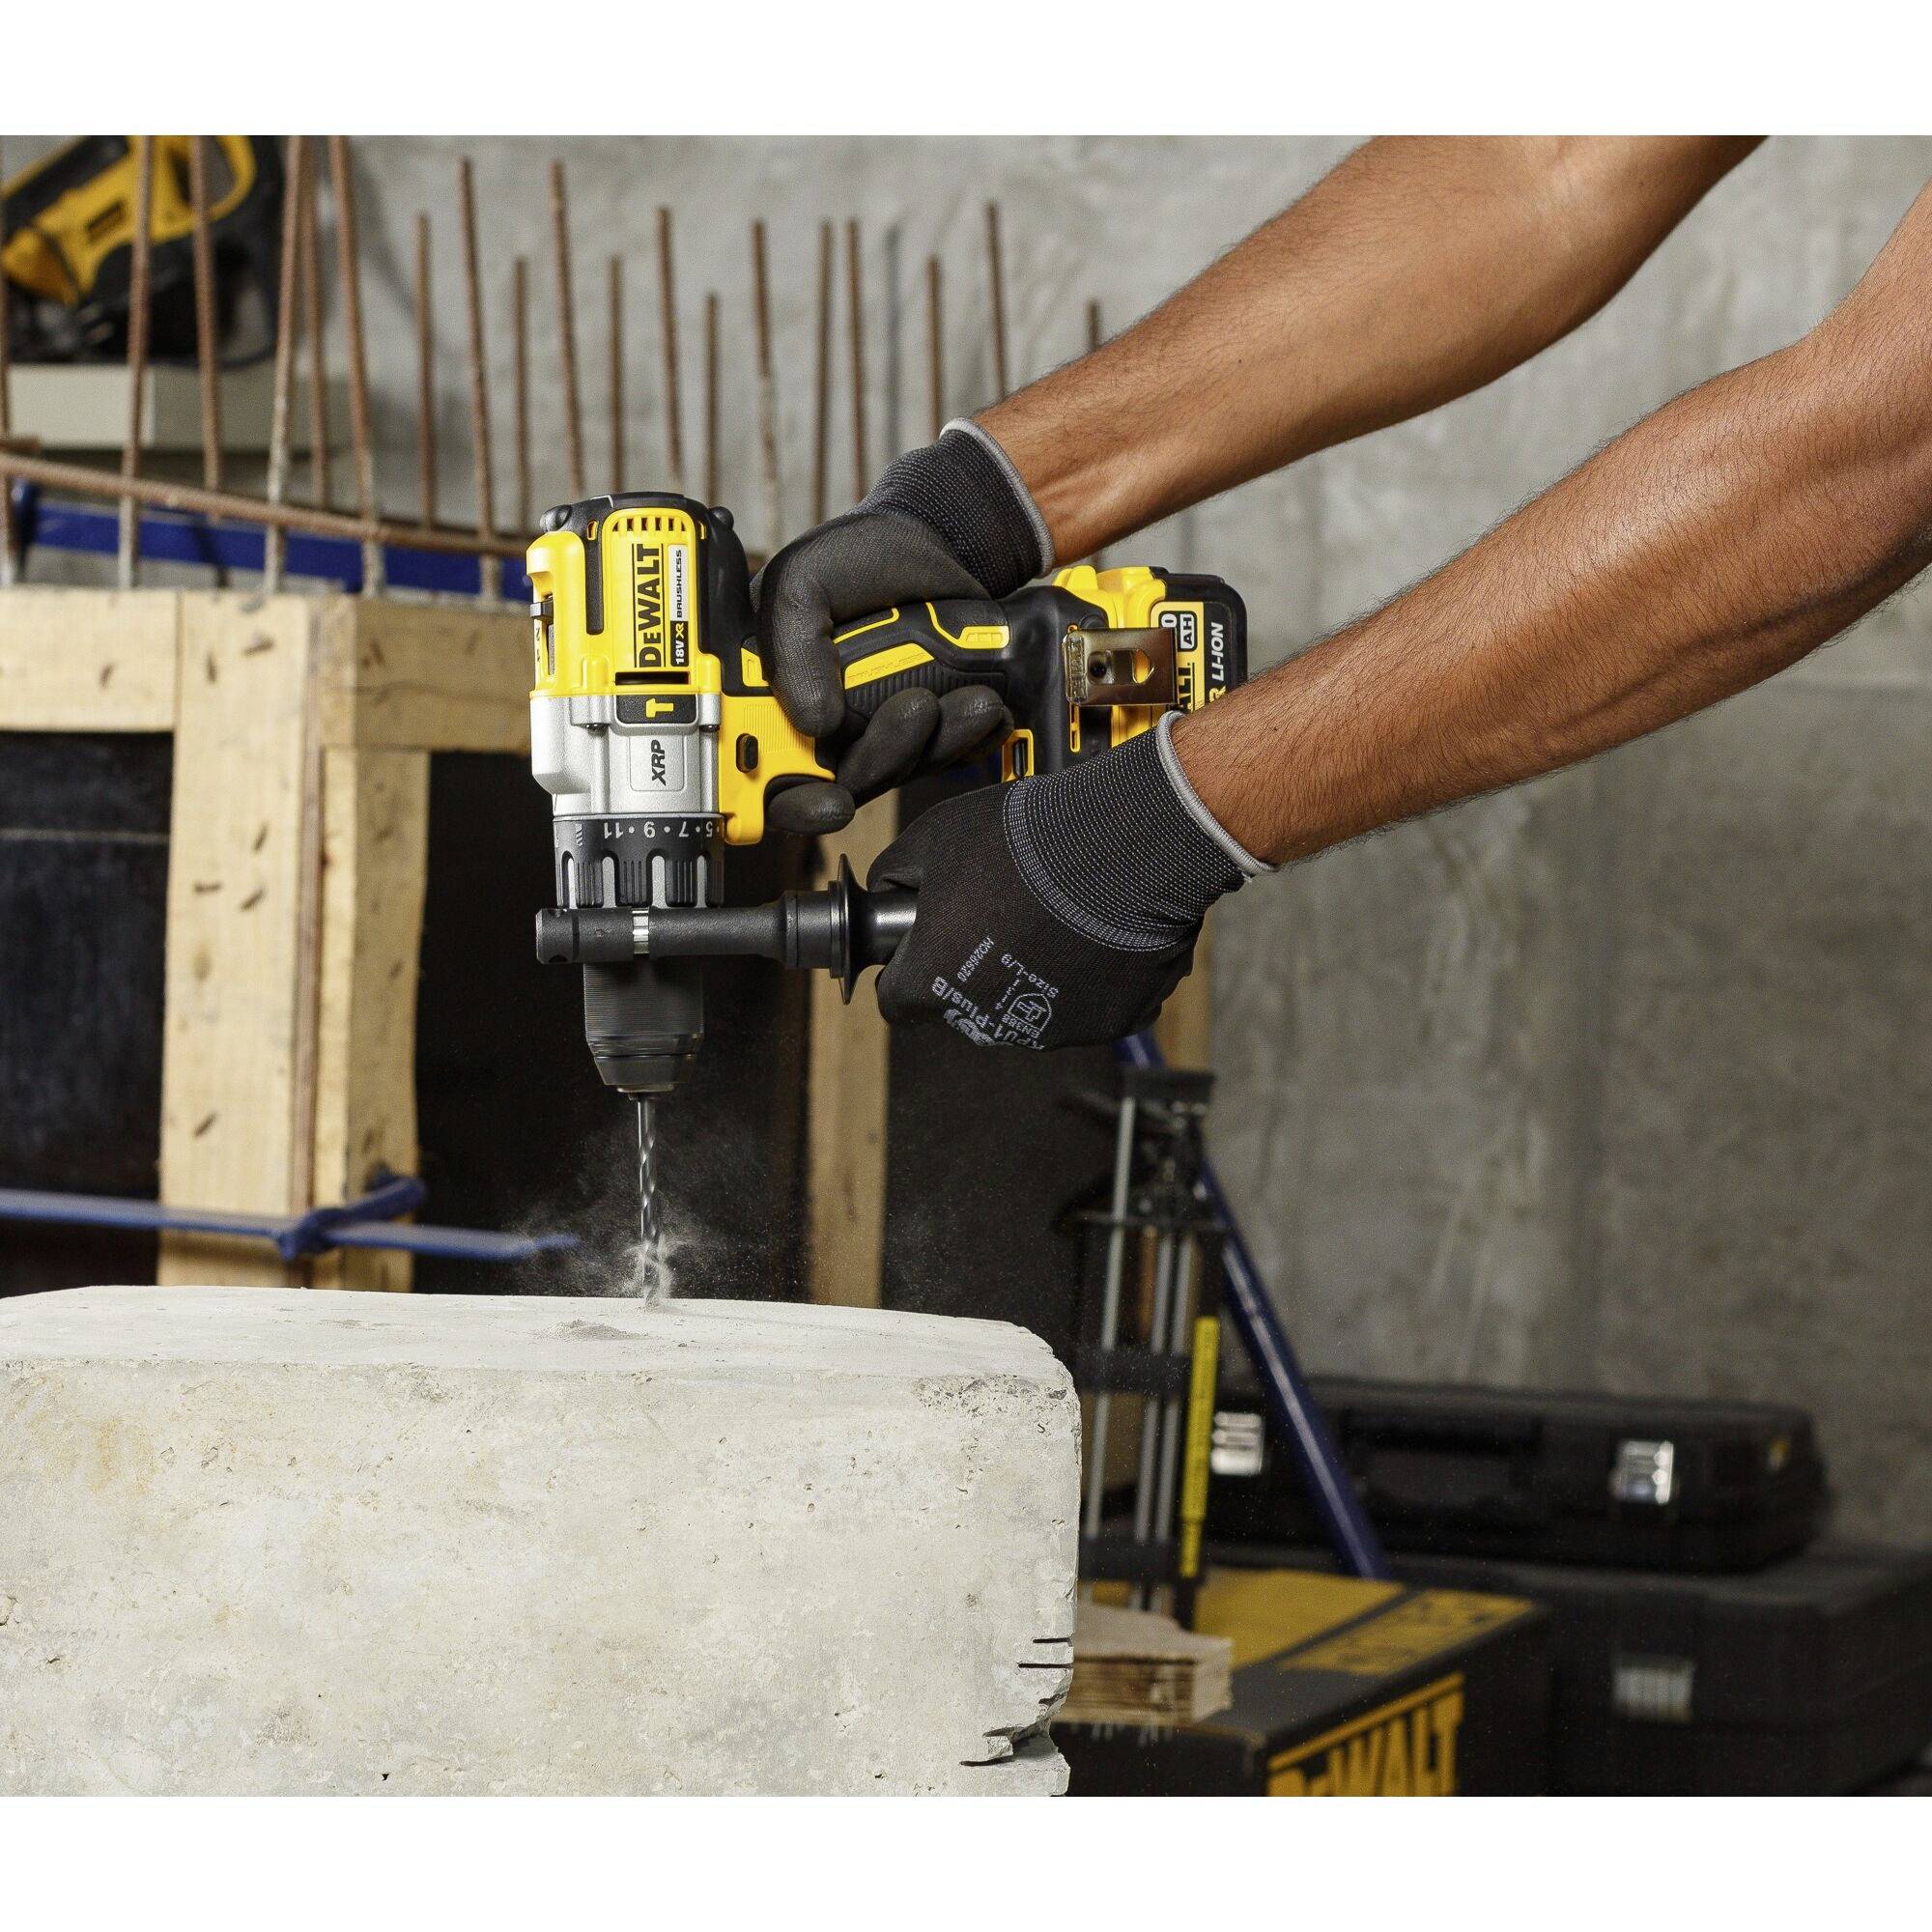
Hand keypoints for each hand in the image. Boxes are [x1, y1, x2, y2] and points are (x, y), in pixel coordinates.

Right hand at [754, 423, 1051, 835]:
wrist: (936, 544)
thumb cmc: (854, 560)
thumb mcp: (802, 581)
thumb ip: (791, 645)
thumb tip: (814, 721)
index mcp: (771, 699)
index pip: (764, 777)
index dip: (794, 802)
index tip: (830, 801)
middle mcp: (818, 728)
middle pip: (842, 785)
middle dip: (884, 760)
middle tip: (917, 708)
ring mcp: (873, 734)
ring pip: (900, 773)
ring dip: (937, 742)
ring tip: (969, 695)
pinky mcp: (925, 734)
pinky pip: (946, 760)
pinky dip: (970, 740)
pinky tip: (986, 708)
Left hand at [868, 715, 1269, 1049]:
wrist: (1126, 841)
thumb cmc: (1025, 836)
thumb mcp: (934, 835)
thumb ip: (896, 873)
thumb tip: (886, 891)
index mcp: (933, 981)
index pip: (897, 1002)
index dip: (906, 969)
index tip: (924, 942)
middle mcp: (988, 1019)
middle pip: (964, 1009)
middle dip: (971, 972)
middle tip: (998, 917)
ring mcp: (1052, 1029)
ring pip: (1025, 1013)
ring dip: (1028, 979)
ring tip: (1051, 920)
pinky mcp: (1108, 1024)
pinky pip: (1085, 1009)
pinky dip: (1086, 981)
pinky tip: (1093, 935)